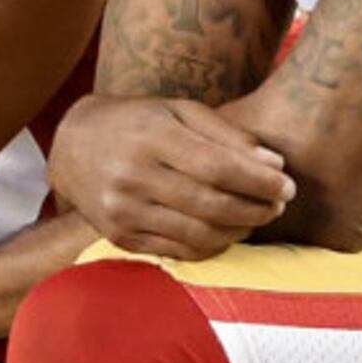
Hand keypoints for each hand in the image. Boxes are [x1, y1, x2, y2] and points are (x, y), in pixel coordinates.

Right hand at [47, 95, 293, 261]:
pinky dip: (212, 246)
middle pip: (211, 205)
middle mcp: (133, 176)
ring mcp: (124, 211)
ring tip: (257, 218)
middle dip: (256, 208)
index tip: (288, 186)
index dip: (259, 182)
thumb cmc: (139, 122)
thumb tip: (274, 166)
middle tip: (279, 205)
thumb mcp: (180, 111)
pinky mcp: (120, 237)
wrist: (73, 144)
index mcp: (151, 137)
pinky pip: (179, 251)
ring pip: (198, 234)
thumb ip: (228, 135)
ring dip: (239, 231)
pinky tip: (227, 232)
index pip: (218, 168)